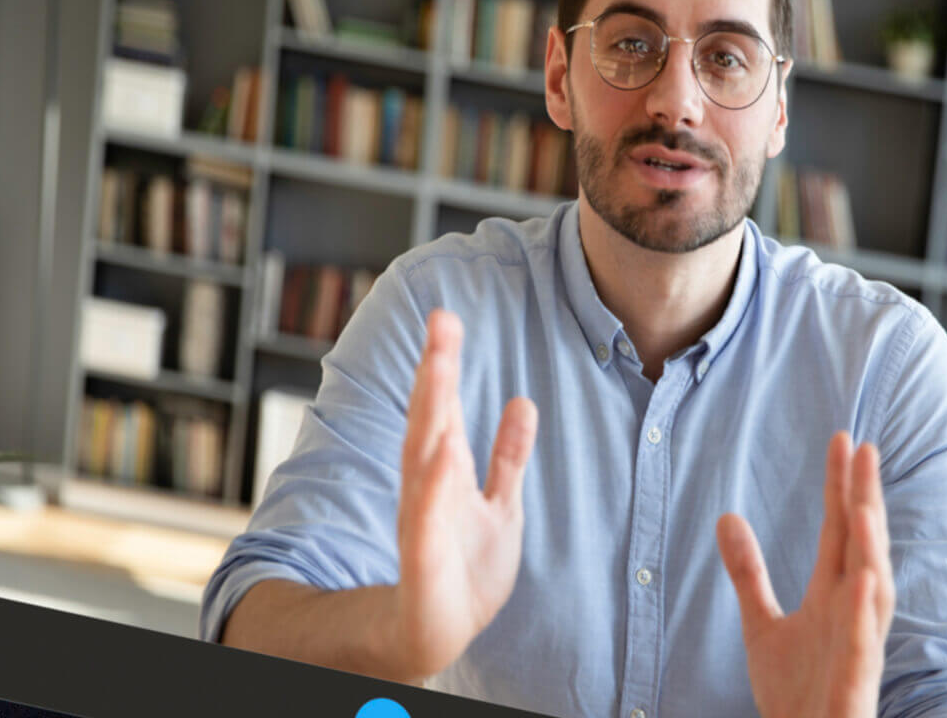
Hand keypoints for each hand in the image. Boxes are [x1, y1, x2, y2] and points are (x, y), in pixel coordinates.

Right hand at [386, 310, 541, 682]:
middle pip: (432, 419)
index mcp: (446, 472)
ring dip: (431, 413)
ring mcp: (423, 519)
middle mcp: (429, 487)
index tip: (447, 318)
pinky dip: (434, 486)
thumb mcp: (501, 505)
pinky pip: (429, 518)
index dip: (446, 363)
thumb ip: (508, 456)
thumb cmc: (466, 569)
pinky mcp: (425, 558)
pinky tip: (442, 453)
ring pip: (424, 458)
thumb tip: (522, 402)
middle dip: (436, 371)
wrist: (437, 629)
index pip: (446, 407)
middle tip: (441, 321)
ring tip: (440, 369)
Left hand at [717, 433, 893, 717]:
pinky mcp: (854, 685)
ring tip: (864, 504)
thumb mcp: (762, 626)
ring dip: (871, 549)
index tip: (843, 438)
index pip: (840, 530)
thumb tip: (727, 517)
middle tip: (862, 446)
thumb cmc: (796, 693)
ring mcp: (857, 648)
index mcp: (833, 597)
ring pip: (873, 593)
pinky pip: (862, 648)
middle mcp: (852, 615)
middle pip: (861, 547)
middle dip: (863, 499)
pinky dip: (865, 616)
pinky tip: (865, 581)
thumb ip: (749, 573)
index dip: (841, 486)